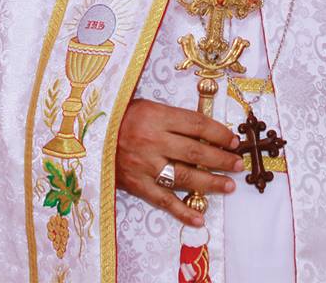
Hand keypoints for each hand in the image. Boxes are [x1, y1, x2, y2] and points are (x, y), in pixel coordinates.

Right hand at [116, 98, 243, 225]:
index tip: (232, 140)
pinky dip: (182, 211)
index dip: (218, 133)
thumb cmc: (120, 116)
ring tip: (228, 186)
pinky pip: (163, 200)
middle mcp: (153, 141)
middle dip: (220, 159)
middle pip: (195, 152)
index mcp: (156, 116)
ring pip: (184, 176)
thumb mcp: (148, 107)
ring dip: (210, 183)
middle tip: (237, 164)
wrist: (88, 134)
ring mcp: (145, 165)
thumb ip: (174, 119)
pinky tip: (199, 218)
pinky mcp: (136, 184)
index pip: (196, 125)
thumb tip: (205, 131)